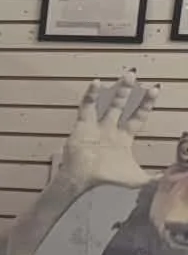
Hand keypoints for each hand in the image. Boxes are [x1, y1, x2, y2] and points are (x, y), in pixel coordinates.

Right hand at [53, 75, 156, 192]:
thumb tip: (170, 178)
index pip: (138, 116)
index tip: (155, 89)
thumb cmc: (107, 178)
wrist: (84, 180)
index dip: (146, 104)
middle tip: (134, 74)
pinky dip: (90, 95)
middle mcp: (111, 129)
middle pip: (122, 105)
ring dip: (117, 90)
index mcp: (123, 138)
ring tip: (126, 76)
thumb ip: (154, 178)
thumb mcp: (136, 178)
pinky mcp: (83, 125)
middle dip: (129, 91)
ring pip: (108, 104)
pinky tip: (96, 83)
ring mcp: (97, 126)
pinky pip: (87, 107)